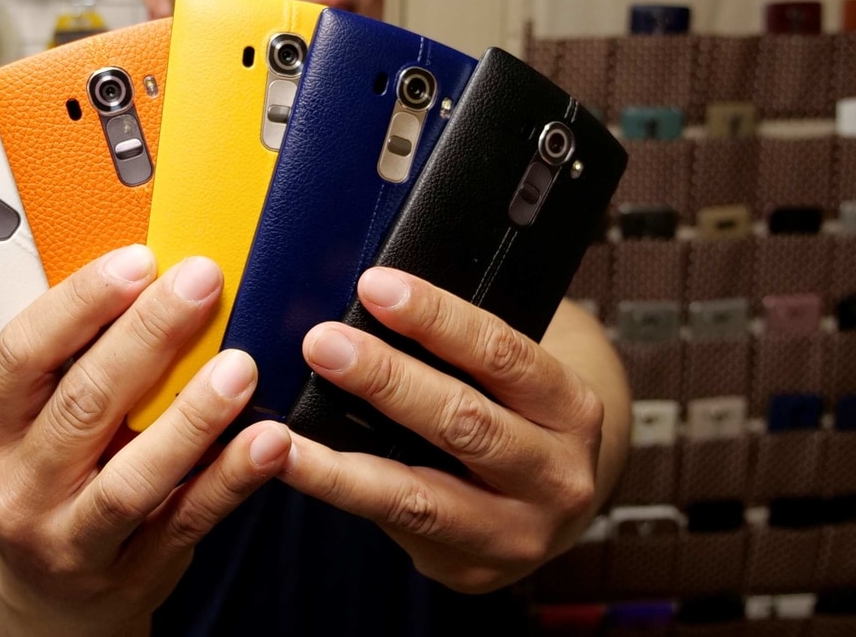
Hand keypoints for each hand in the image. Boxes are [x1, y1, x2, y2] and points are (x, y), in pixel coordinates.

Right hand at [0, 245, 293, 636]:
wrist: (51, 601)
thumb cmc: (54, 486)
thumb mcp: (37, 425)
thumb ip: (78, 364)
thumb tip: (150, 277)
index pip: (23, 353)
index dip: (80, 302)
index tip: (137, 260)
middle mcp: (23, 485)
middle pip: (83, 403)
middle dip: (148, 336)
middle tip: (202, 284)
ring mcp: (73, 536)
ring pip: (133, 475)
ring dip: (193, 416)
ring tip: (241, 366)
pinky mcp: (132, 572)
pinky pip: (187, 519)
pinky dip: (230, 479)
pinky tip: (269, 442)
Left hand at [277, 267, 618, 593]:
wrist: (556, 500)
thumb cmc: (521, 416)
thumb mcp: (517, 378)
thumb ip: (464, 349)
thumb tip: (372, 300)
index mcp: (572, 409)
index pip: (502, 352)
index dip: (436, 316)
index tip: (376, 287)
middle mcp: (556, 477)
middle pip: (462, 422)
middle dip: (385, 379)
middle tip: (323, 344)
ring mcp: (516, 533)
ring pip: (418, 496)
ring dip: (341, 463)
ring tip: (284, 432)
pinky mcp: (471, 569)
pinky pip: (395, 526)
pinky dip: (340, 493)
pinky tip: (297, 467)